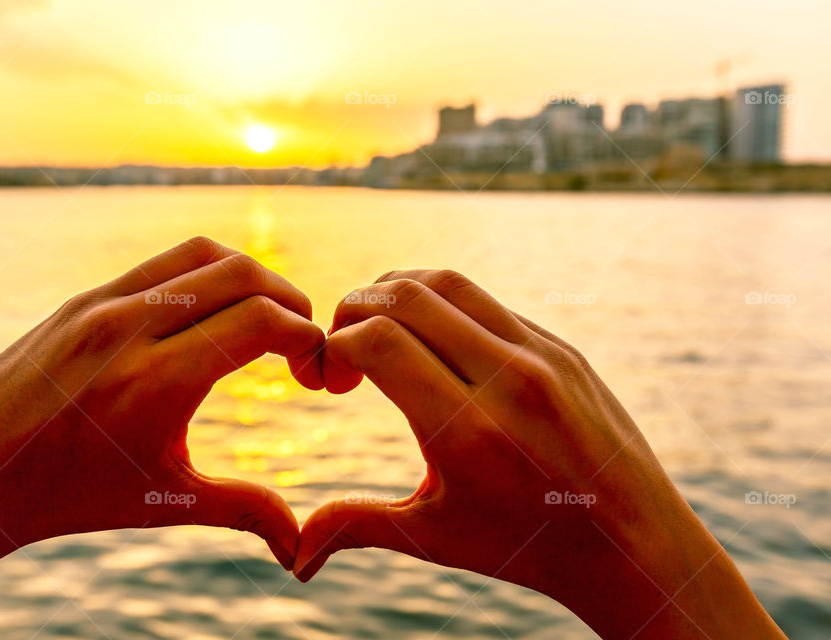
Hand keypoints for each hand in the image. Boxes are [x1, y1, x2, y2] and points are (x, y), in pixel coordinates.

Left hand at [0, 237, 324, 637]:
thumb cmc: (69, 494)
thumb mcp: (163, 500)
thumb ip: (243, 510)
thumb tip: (301, 546)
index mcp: (155, 382)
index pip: (261, 321)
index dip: (308, 338)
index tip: (316, 373)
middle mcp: (129, 328)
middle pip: (243, 274)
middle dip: (293, 301)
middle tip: (304, 342)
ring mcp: (101, 304)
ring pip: (203, 254)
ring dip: (252, 276)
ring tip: (267, 316)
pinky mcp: (84, 298)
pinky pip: (163, 263)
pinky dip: (207, 274)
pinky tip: (213, 311)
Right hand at [295, 270, 784, 638]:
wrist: (629, 542)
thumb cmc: (525, 545)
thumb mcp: (436, 538)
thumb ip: (357, 527)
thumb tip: (295, 556)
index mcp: (469, 431)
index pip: (379, 341)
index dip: (332, 347)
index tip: (326, 380)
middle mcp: (508, 381)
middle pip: (405, 296)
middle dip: (352, 309)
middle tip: (341, 348)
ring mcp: (541, 355)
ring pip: (447, 283)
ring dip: (394, 292)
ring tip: (376, 329)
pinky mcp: (560, 346)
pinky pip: (486, 301)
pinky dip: (440, 304)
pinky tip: (428, 338)